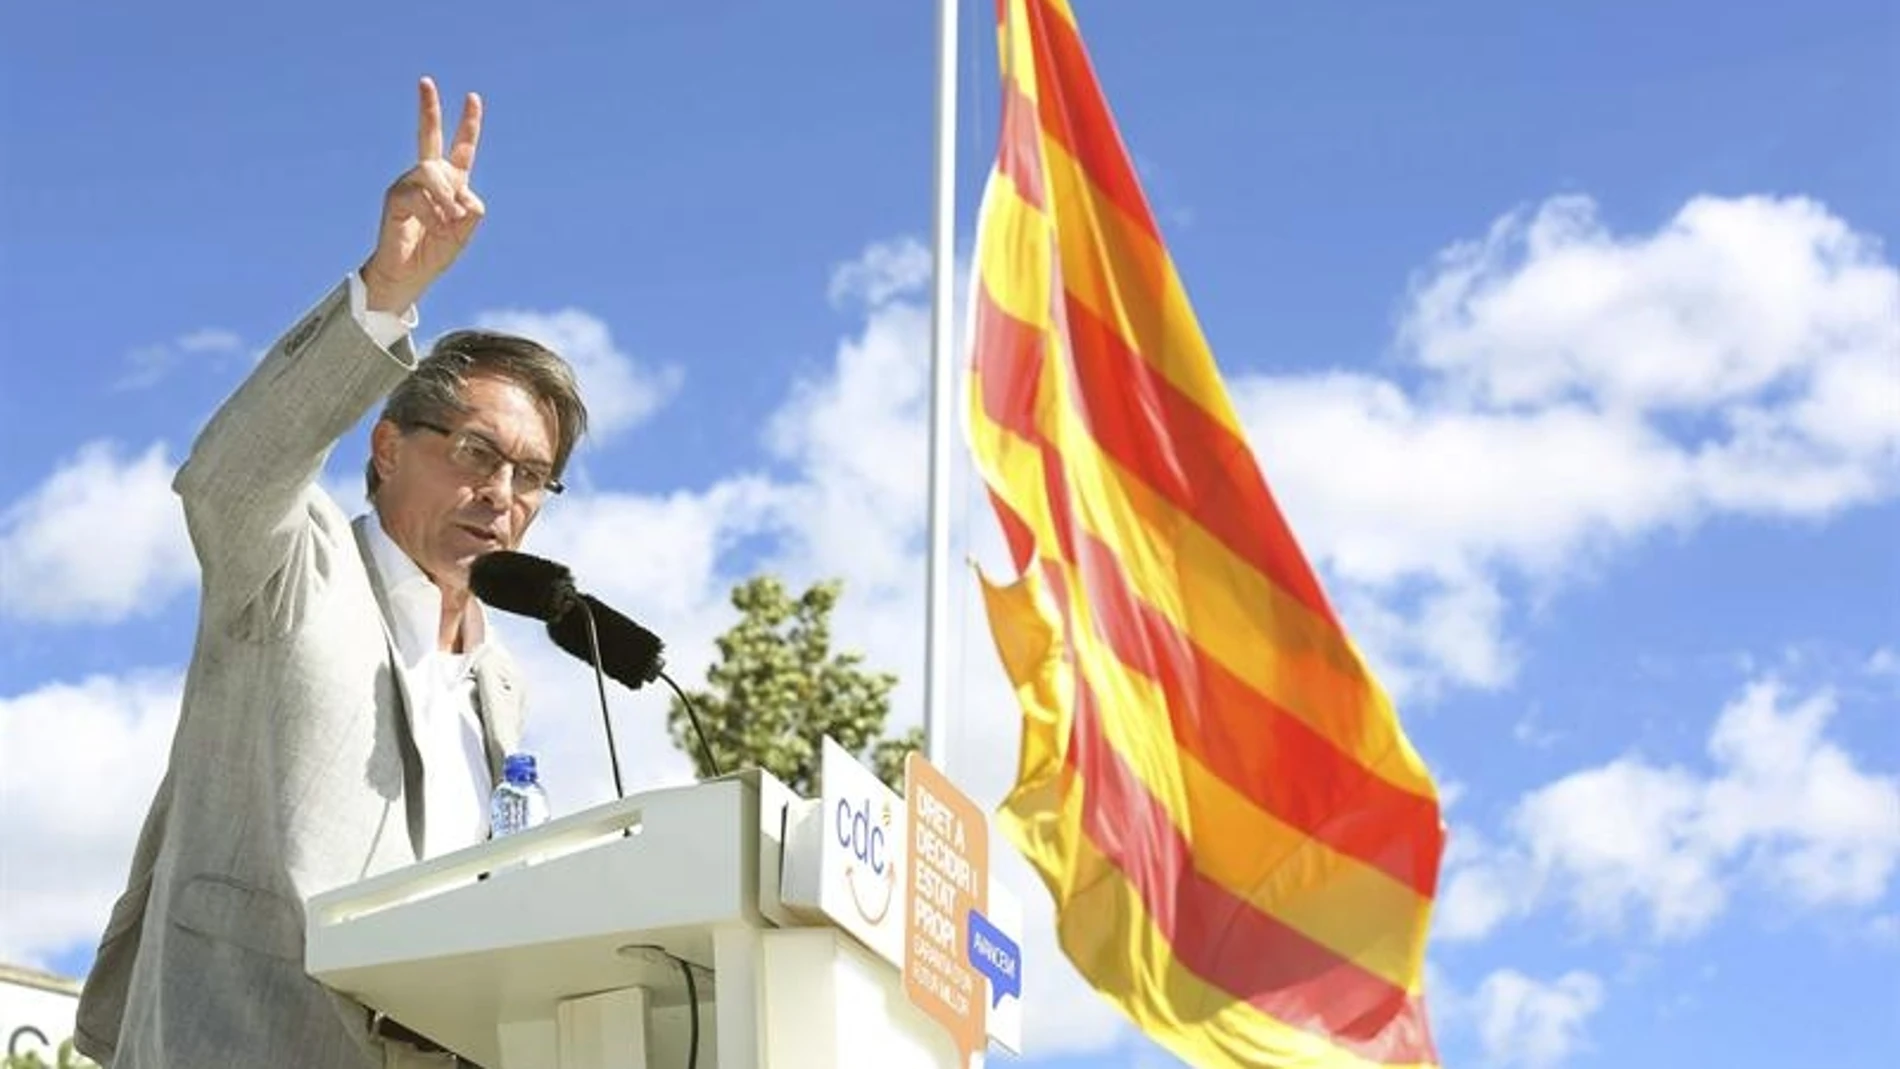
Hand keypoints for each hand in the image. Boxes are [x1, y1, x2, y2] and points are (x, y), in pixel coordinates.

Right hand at [360, 77, 484, 312]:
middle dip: (428, 108)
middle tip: (426, 81)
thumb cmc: (434, 253)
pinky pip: (419, 197)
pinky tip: (433, 227)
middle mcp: (425, 177)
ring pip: (433, 173)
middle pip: (428, 137)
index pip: (461, 149)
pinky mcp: (395, 198)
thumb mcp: (463, 232)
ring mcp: (407, 185)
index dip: (469, 124)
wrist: (408, 277)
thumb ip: (470, 211)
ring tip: (449, 222)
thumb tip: (461, 193)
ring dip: (446, 198)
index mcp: (449, 183)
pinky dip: (433, 214)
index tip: (473, 97)